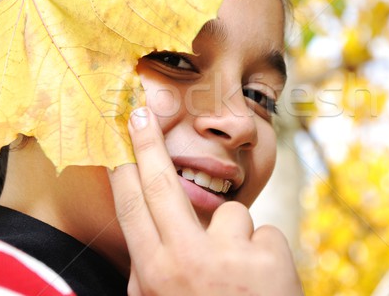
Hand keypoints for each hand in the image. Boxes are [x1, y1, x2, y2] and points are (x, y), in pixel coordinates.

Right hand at [108, 106, 303, 294]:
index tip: (118, 136)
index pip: (132, 206)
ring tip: (242, 279)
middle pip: (161, 184)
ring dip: (239, 241)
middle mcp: (185, 261)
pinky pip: (267, 235)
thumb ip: (151, 270)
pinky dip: (268, 256)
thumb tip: (144, 232)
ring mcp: (229, 256)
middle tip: (140, 111)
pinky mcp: (270, 256)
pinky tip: (267, 285)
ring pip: (231, 214)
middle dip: (147, 142)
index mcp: (155, 275)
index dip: (124, 166)